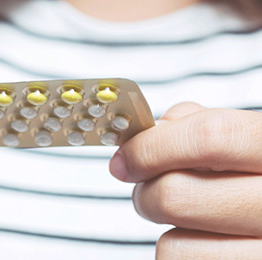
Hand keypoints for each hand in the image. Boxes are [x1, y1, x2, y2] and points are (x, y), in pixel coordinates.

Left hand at [110, 102, 261, 258]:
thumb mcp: (255, 144)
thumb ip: (208, 128)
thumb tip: (155, 132)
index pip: (211, 136)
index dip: (153, 146)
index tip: (125, 158)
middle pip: (178, 194)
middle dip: (146, 192)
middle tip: (148, 192)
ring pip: (173, 244)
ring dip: (166, 231)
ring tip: (186, 222)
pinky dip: (180, 256)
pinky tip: (204, 244)